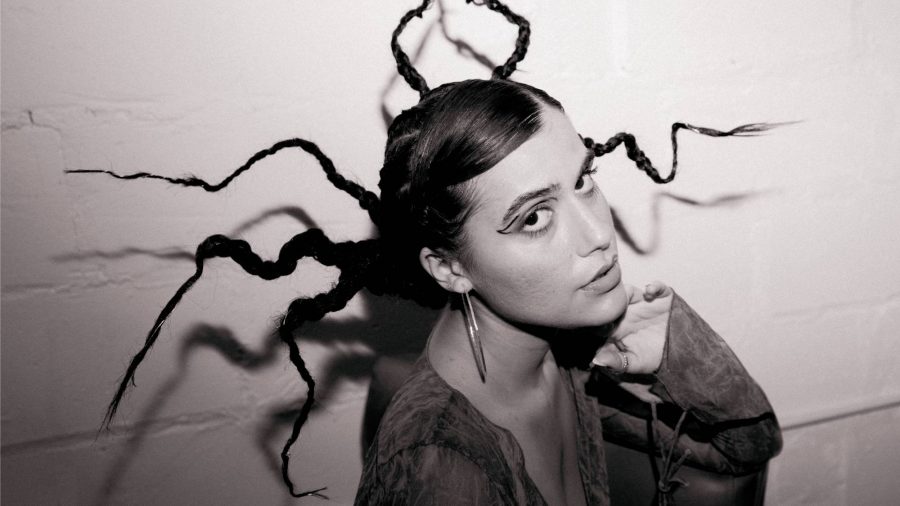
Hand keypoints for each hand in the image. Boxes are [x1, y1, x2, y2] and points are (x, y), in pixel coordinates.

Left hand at [592, 281, 672, 401]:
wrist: (682, 353)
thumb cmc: (654, 358)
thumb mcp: (636, 363)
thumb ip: (617, 362)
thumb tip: (596, 360)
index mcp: (616, 327)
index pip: (600, 319)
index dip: (597, 319)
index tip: (601, 323)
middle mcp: (627, 313)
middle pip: (612, 301)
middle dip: (609, 300)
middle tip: (612, 308)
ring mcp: (642, 304)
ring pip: (629, 291)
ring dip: (627, 291)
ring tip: (628, 298)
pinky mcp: (661, 298)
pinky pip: (656, 287)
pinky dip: (654, 286)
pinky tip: (650, 292)